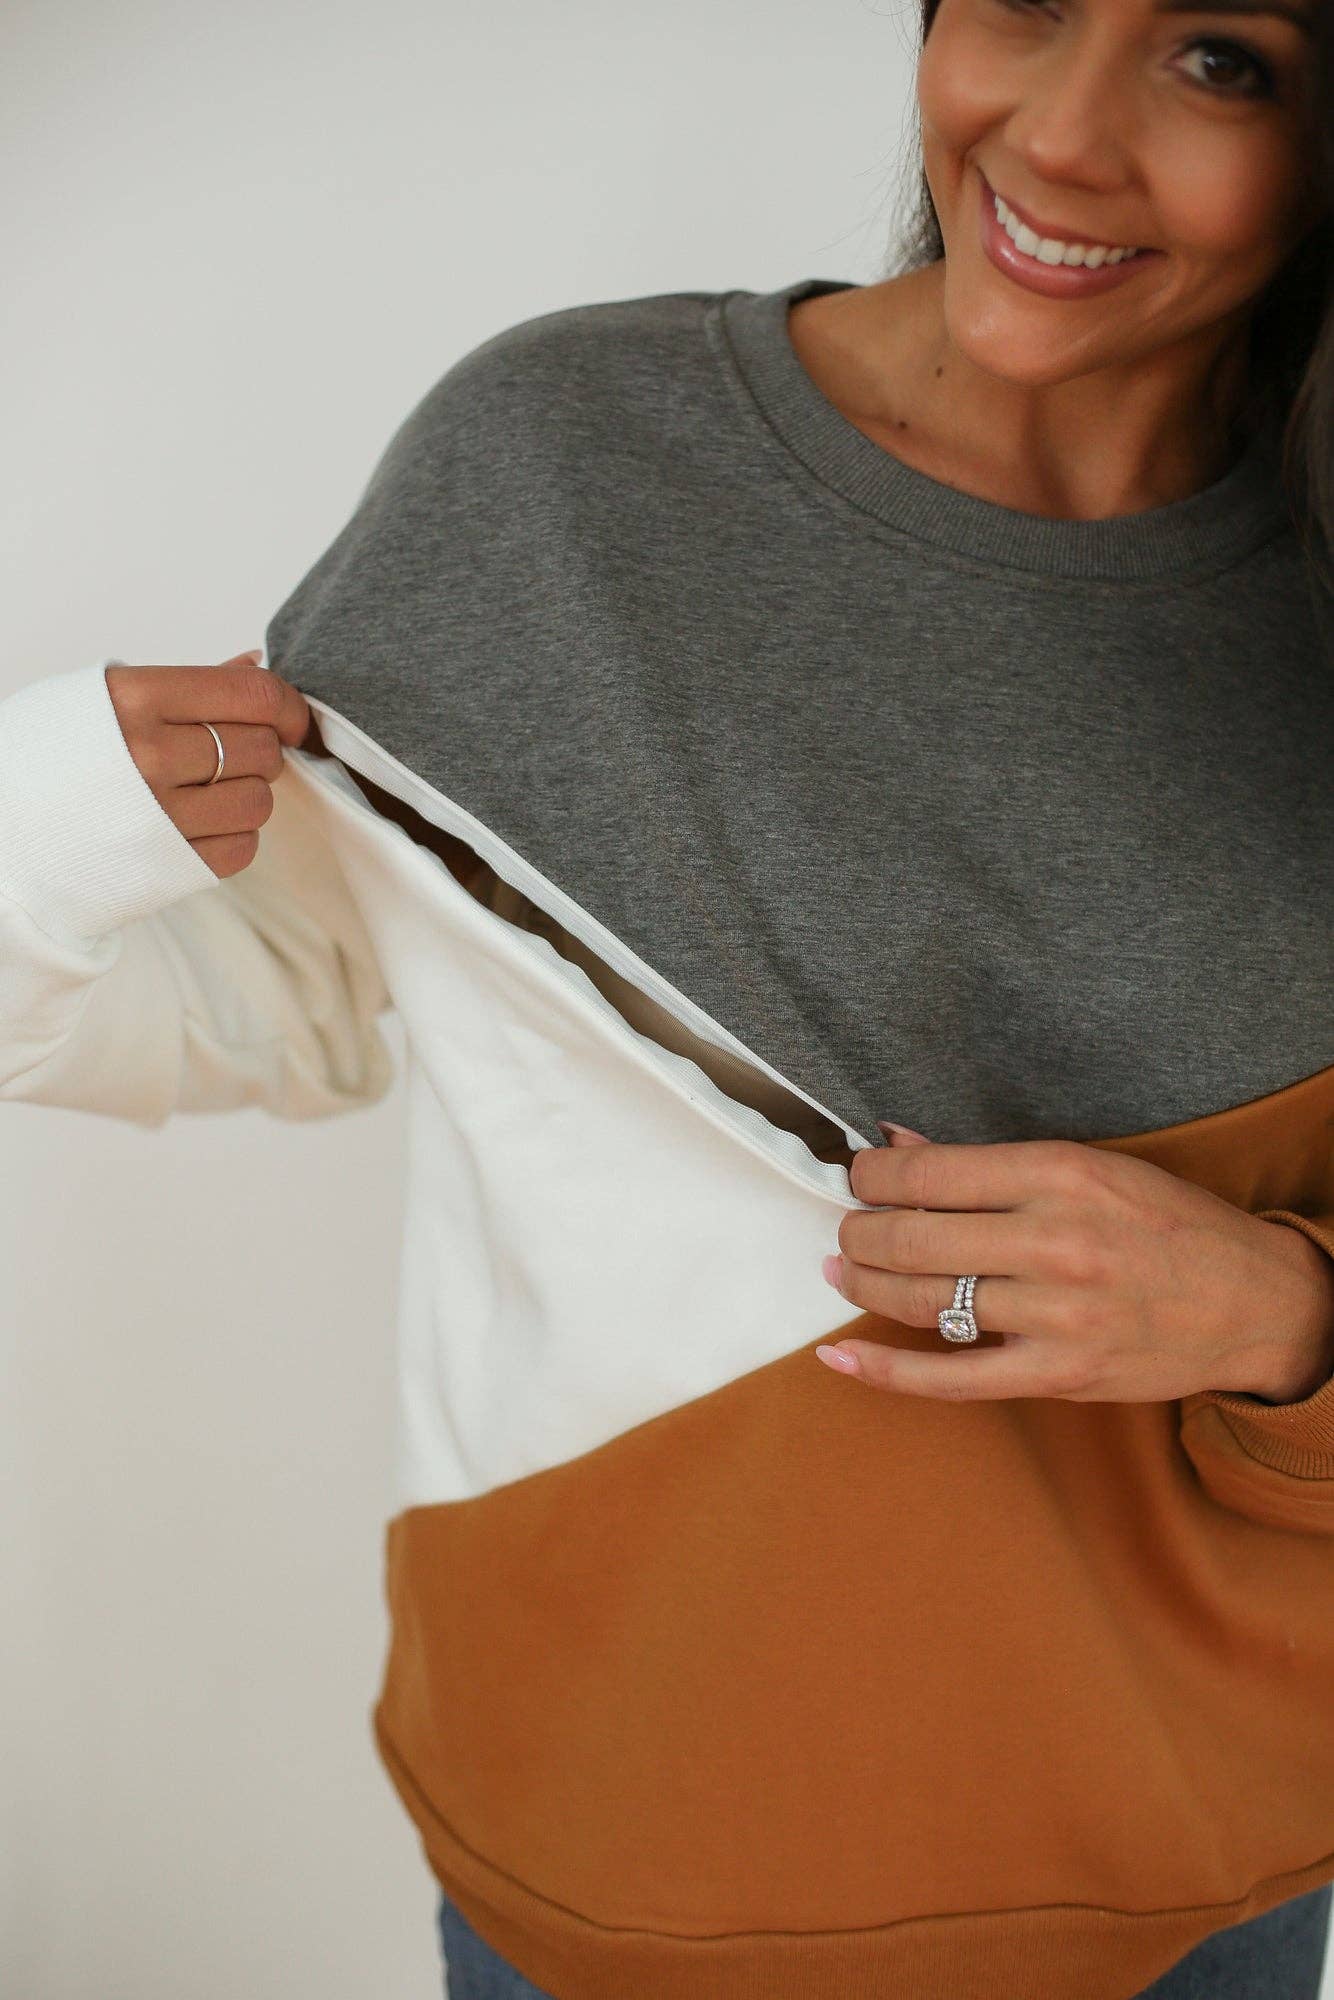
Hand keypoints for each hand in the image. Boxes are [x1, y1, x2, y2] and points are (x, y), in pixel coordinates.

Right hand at [104, 652, 312, 876]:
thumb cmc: (49, 759)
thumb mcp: (103, 699)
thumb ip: (188, 685)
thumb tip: (255, 664)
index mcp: (134, 698)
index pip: (253, 695)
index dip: (287, 707)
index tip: (288, 719)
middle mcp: (149, 755)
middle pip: (262, 749)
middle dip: (258, 751)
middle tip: (226, 755)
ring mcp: (161, 815)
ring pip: (258, 802)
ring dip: (245, 796)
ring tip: (204, 791)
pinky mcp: (169, 866)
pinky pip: (241, 848)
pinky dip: (230, 836)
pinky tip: (196, 824)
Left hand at [814, 1127, 1333, 1404]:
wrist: (1254, 1302)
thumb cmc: (1167, 1227)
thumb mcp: (1091, 1168)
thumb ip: (991, 1163)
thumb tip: (899, 1146)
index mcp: (1061, 1174)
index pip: (930, 1172)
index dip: (874, 1175)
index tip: (860, 1175)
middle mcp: (1054, 1241)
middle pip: (912, 1236)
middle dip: (860, 1229)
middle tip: (849, 1225)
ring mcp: (1055, 1314)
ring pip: (920, 1300)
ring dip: (864, 1282)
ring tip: (846, 1267)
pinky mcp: (1057, 1374)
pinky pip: (949, 1379)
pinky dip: (885, 1370)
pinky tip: (841, 1356)